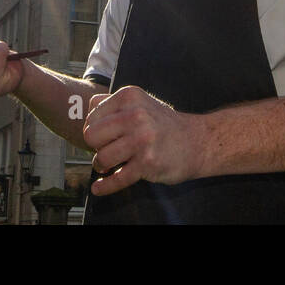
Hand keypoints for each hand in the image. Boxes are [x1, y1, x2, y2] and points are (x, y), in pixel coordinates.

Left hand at [82, 86, 201, 195]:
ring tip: (110, 166)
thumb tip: (86, 111)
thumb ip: (112, 103)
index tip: (102, 139)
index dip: (94, 131)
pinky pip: (118, 179)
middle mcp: (135, 115)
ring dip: (102, 166)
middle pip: (91, 136)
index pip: (92, 117)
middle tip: (106, 151)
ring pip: (102, 158)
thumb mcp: (140, 103)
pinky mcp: (148, 163)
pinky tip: (98, 188)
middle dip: (95, 148)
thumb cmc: (163, 124)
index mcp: (130, 96)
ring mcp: (142, 139)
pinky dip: (105, 187)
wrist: (197, 142)